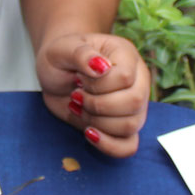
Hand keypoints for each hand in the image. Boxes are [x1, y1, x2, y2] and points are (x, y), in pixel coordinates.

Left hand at [38, 32, 149, 155]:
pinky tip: (89, 134)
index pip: (125, 77)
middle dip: (97, 104)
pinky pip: (129, 145)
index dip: (98, 84)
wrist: (57, 72)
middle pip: (134, 102)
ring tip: (80, 107)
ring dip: (98, 122)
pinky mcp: (123, 127)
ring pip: (131, 125)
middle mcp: (138, 80)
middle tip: (76, 95)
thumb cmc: (62, 56)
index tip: (78, 78)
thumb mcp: (63, 48)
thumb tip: (101, 67)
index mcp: (126, 56)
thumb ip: (81, 54)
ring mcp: (134, 106)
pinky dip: (109, 146)